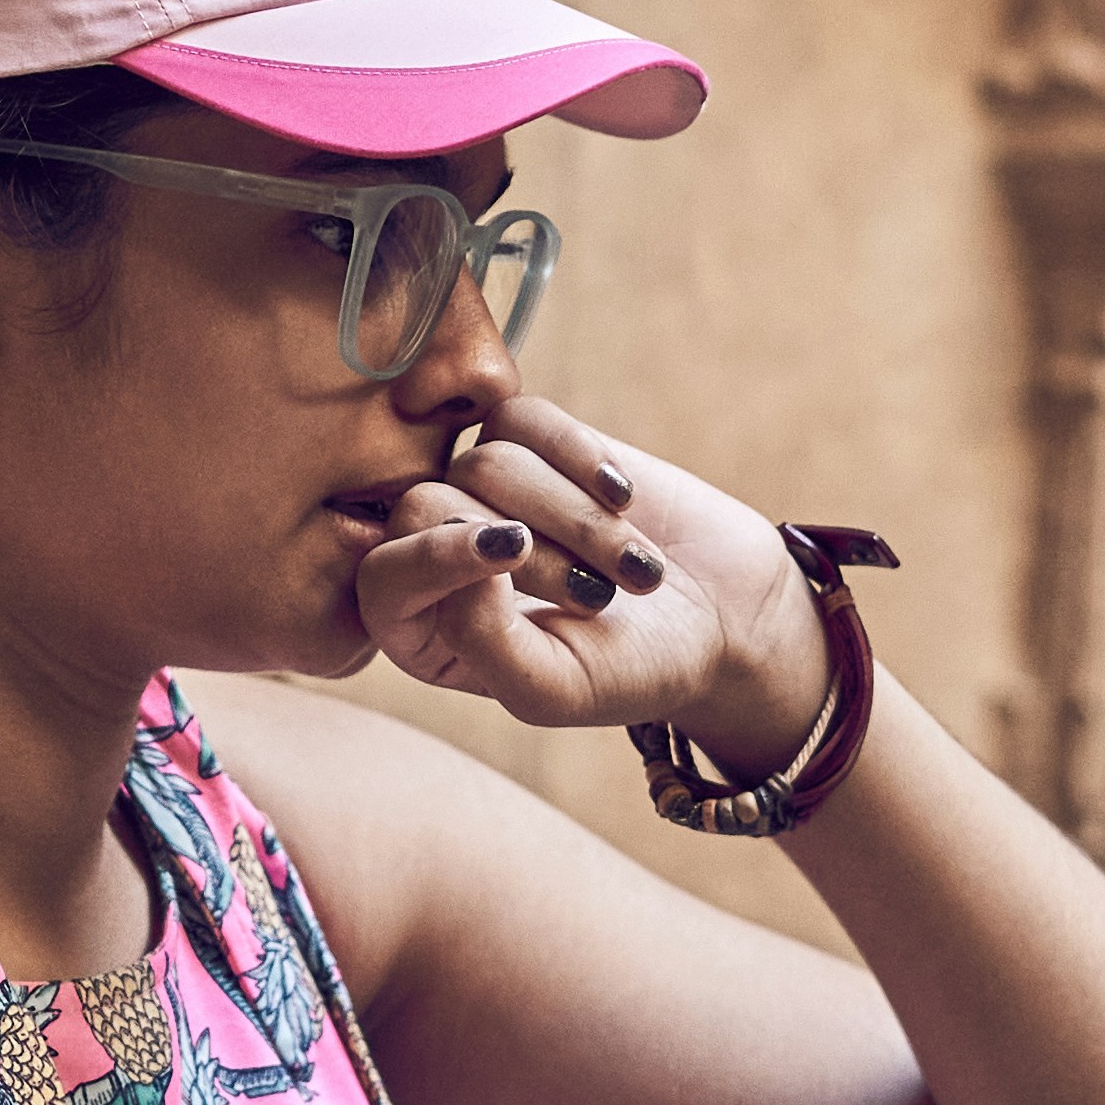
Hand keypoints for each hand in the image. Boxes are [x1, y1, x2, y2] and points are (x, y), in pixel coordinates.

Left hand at [345, 397, 835, 782]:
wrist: (721, 619)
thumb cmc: (631, 669)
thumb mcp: (553, 687)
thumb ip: (479, 640)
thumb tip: (450, 548)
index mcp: (420, 627)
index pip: (382, 571)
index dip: (439, 555)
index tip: (515, 553)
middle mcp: (437, 552)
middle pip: (429, 504)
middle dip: (528, 550)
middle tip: (598, 597)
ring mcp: (482, 490)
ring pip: (487, 461)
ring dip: (575, 519)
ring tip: (633, 570)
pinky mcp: (533, 441)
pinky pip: (523, 417)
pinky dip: (578, 455)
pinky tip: (624, 497)